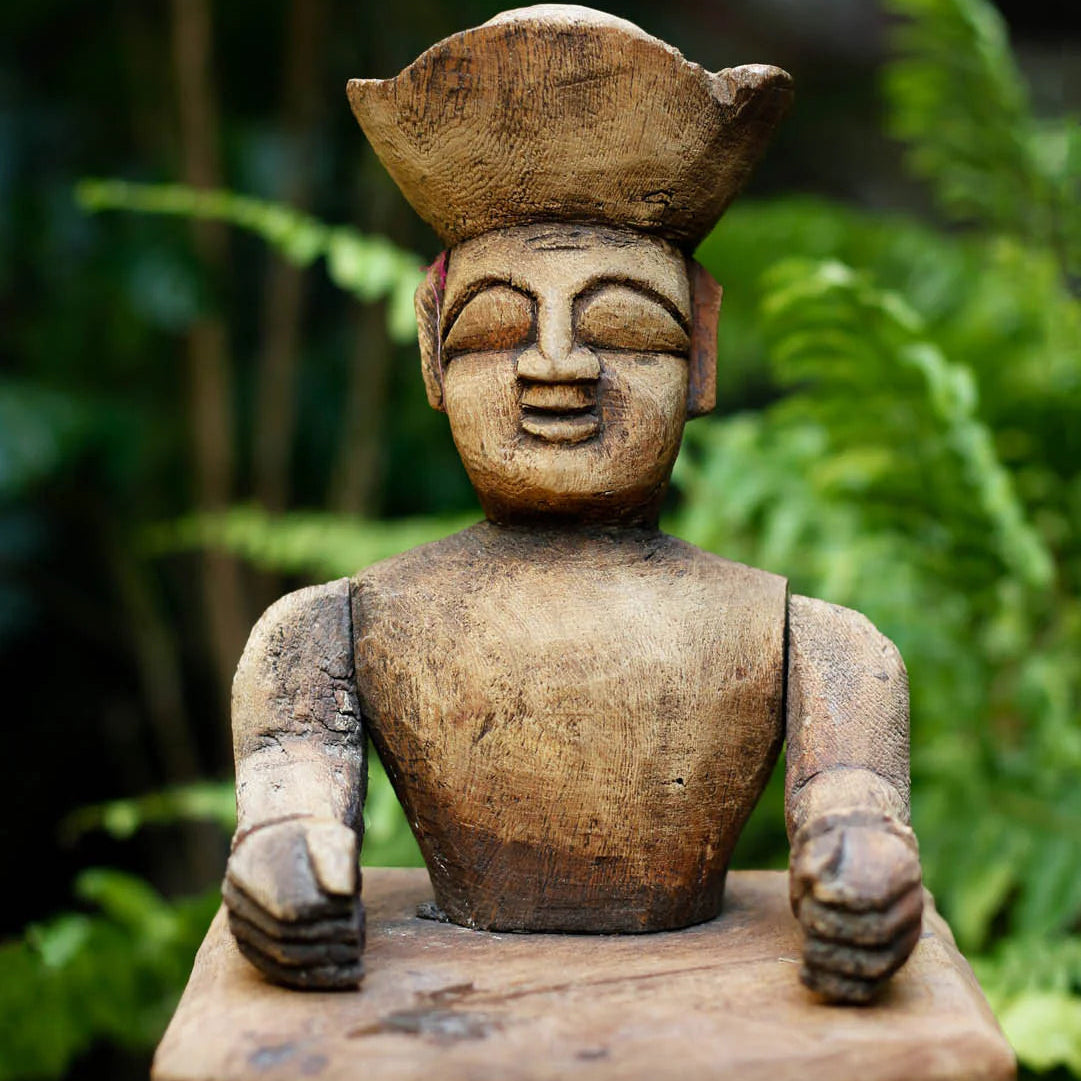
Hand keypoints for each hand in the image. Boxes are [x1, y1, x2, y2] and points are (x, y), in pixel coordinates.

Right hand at [223, 816, 362, 989]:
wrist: (292, 842)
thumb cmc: (319, 840)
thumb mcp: (333, 838)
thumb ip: (338, 859)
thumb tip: (345, 892)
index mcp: (251, 864)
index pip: (291, 910)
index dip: (327, 922)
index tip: (358, 922)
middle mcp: (235, 895)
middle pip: (283, 938)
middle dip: (327, 947)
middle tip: (360, 947)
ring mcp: (238, 920)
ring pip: (279, 958)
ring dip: (322, 968)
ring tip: (356, 965)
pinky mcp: (248, 941)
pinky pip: (275, 968)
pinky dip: (311, 977)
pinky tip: (344, 976)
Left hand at [790, 813, 922, 1003]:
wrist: (855, 858)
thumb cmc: (832, 851)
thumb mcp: (823, 843)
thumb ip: (817, 860)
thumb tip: (813, 881)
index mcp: (900, 867)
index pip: (878, 896)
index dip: (845, 900)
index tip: (816, 892)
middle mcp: (910, 906)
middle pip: (879, 933)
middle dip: (834, 931)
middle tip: (806, 919)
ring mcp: (904, 938)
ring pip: (877, 965)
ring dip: (832, 962)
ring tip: (805, 951)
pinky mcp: (887, 963)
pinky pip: (869, 987)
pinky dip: (835, 987)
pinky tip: (806, 976)